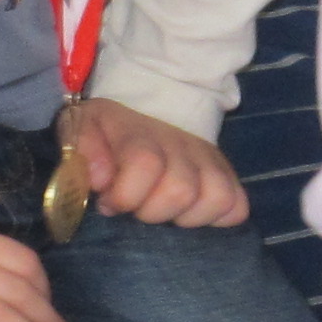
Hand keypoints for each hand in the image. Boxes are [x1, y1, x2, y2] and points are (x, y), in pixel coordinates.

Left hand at [72, 99, 248, 228]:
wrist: (154, 104)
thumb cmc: (111, 127)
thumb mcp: (83, 128)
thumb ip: (84, 150)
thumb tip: (99, 180)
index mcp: (141, 136)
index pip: (145, 164)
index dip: (124, 194)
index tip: (109, 202)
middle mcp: (183, 147)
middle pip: (180, 190)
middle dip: (151, 212)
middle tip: (137, 208)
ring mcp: (210, 162)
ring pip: (216, 199)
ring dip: (187, 217)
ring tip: (167, 214)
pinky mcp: (228, 176)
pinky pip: (238, 207)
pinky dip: (219, 218)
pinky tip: (193, 214)